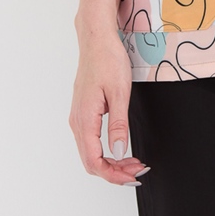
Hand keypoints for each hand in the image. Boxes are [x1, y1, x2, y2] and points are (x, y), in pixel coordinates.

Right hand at [69, 32, 149, 186]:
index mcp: (84, 118)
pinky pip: (90, 141)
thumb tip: (118, 151)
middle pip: (91, 161)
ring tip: (133, 162)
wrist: (96, 39)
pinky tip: (121, 148)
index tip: (133, 176)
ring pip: (90, 152)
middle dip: (114, 172)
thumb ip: (118, 124)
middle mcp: (77, 121)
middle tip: (137, 171)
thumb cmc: (108, 60)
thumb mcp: (119, 92)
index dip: (113, 174)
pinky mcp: (83, 112)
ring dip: (111, 162)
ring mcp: (78, 117)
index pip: (94, 160)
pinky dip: (106, 150)